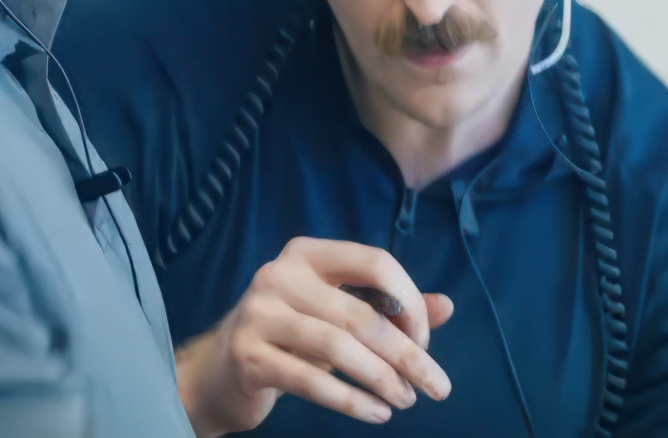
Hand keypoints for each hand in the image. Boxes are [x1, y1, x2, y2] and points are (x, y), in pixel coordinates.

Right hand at [177, 237, 456, 434]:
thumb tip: (447, 306)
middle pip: (360, 313)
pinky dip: (352, 401)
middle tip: (435, 386)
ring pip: (337, 347)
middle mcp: (278, 275)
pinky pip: (312, 380)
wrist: (220, 371)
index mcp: (307, 255)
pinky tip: (376, 413)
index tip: (426, 340)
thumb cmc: (291, 337)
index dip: (409, 302)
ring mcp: (258, 315)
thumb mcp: (340, 316)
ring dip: (382, 379)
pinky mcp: (248, 356)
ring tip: (405, 400)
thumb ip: (390, 309)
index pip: (374, 263)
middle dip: (406, 354)